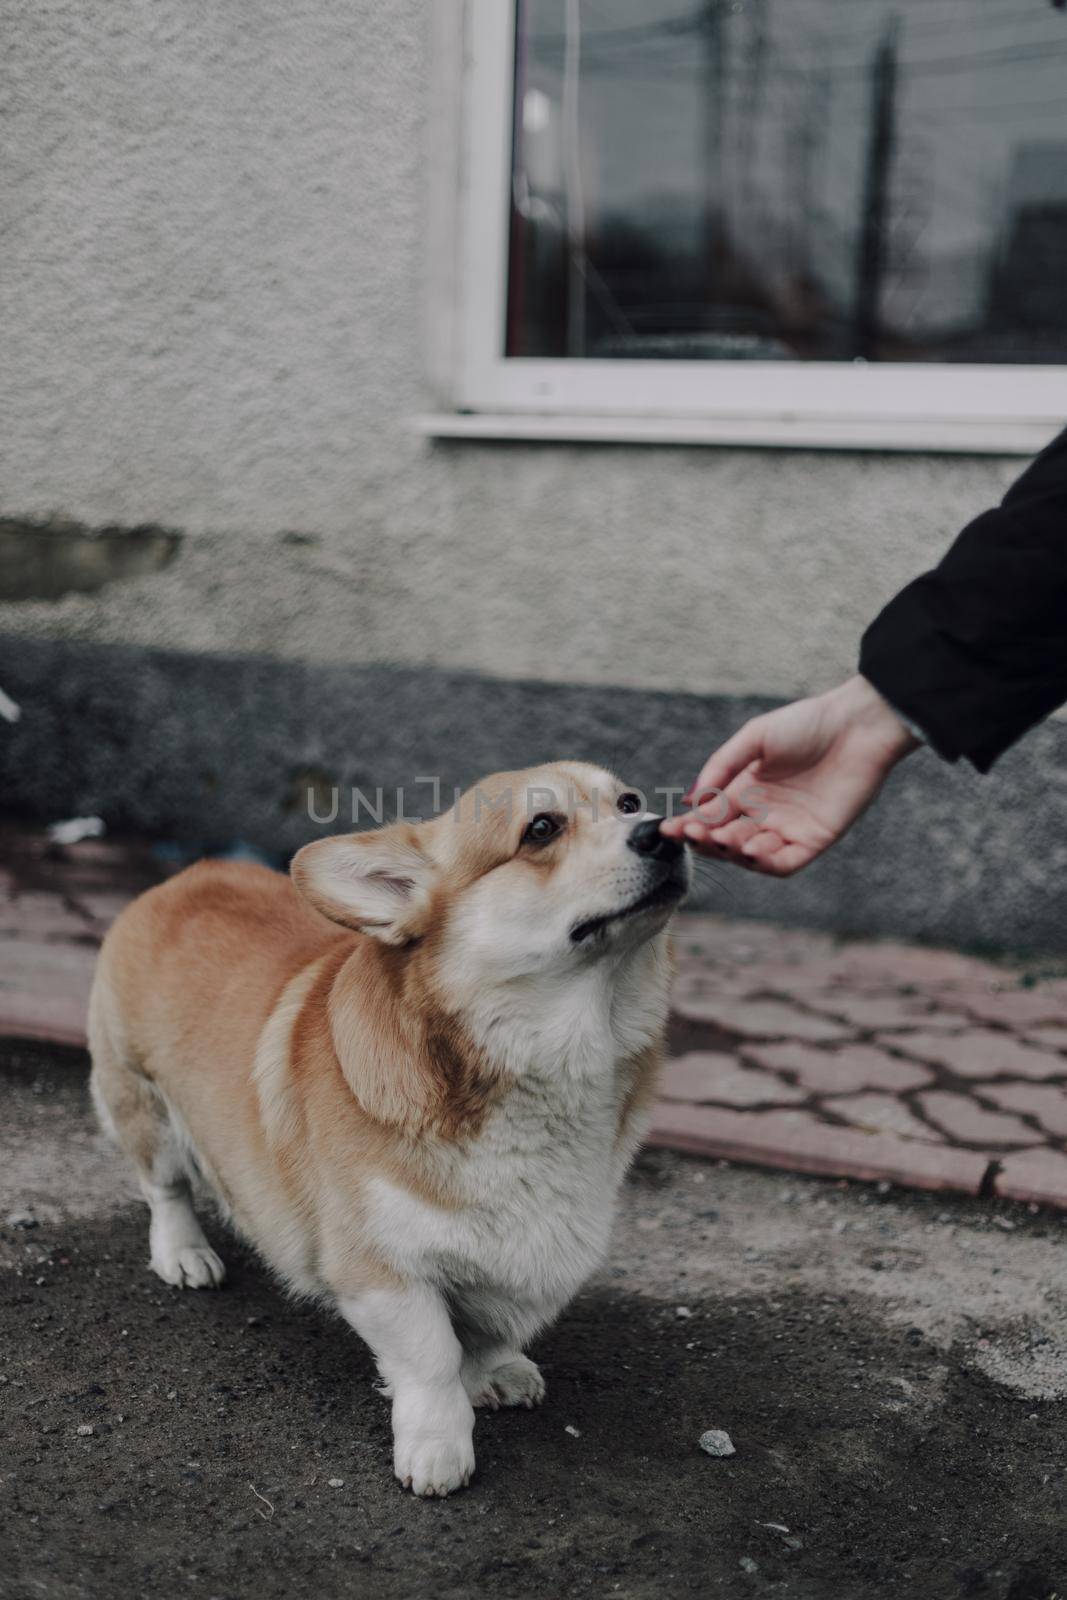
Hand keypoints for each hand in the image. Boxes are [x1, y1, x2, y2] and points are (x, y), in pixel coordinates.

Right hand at [660, 675, 918, 876]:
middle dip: (706, 840)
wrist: (857, 725)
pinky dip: (765, 862)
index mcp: (746, 789)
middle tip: (695, 832)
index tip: (669, 829)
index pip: (711, 816)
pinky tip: (751, 851)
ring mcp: (788, 828)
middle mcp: (764, 813)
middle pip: (725, 840)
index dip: (689, 825)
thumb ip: (721, 766)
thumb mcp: (754, 737)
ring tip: (723, 837)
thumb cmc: (808, 724)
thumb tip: (692, 799)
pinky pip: (785, 862)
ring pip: (750, 854)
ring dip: (732, 851)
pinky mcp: (814, 839)